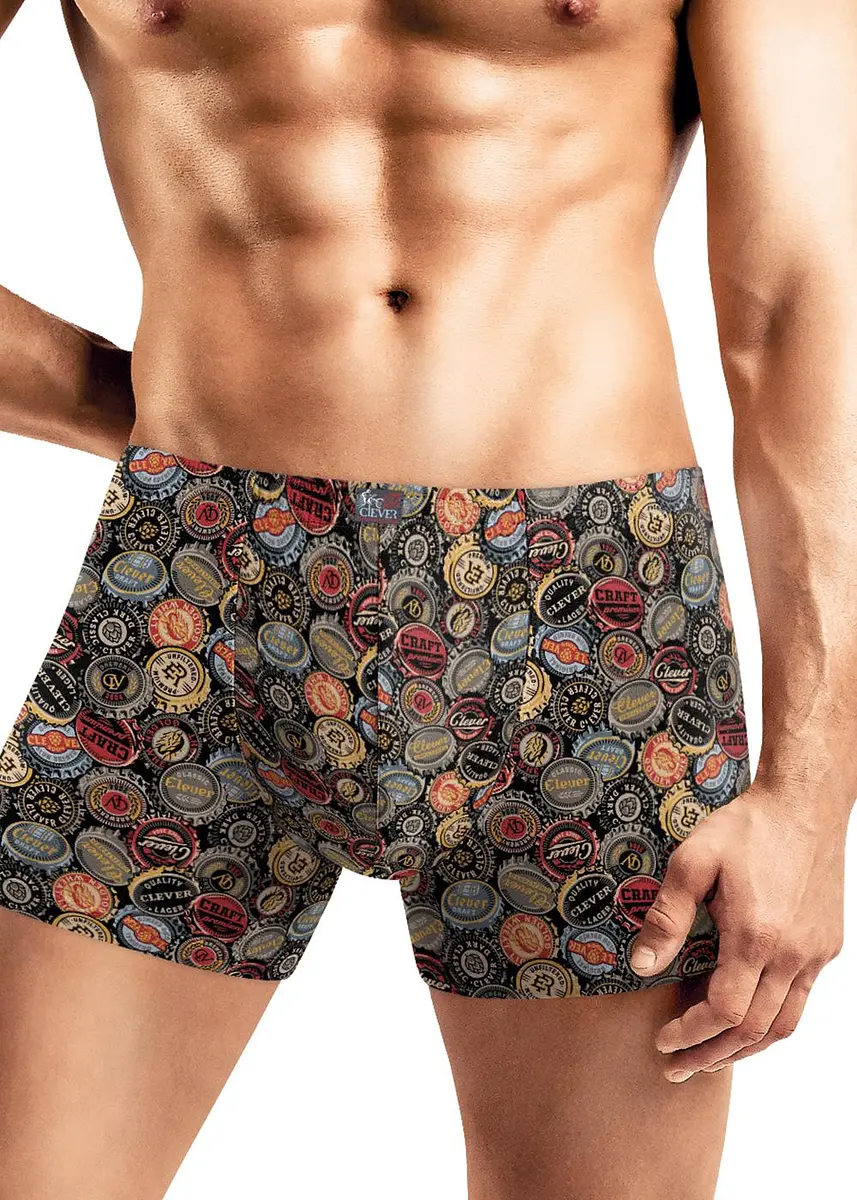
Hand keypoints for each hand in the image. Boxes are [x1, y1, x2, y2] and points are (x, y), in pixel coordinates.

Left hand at [629, 780, 847, 1081]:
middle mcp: (791, 954)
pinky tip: (746, 1021)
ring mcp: (814, 953)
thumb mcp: (693, 860)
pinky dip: (771, 1024)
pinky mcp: (825, 946)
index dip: (690, 1034)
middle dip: (711, 1055)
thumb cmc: (746, 828)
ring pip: (783, 1026)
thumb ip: (668, 916)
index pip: (724, 1011)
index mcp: (756, 936)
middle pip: (753, 1031)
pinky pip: (801, 1002)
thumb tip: (642, 966)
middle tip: (678, 1067)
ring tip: (709, 1058)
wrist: (804, 806)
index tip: (662, 1040)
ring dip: (744, 1050)